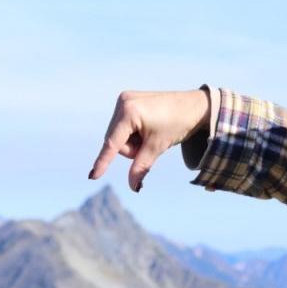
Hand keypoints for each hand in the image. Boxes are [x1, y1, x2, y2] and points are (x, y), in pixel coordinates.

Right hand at [89, 89, 210, 191]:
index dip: (103, 162)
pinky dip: (134, 133)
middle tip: (151, 143)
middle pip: (116, 141)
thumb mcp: (158, 147)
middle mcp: (123, 102)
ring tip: (151, 133)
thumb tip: (133, 187)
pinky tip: (147, 128)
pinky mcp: (128, 100)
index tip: (92, 176)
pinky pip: (123, 126)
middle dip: (132, 149)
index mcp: (129, 112)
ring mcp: (124, 99)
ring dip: (133, 142)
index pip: (113, 143)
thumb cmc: (178, 124)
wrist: (193, 107)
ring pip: (119, 136)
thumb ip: (141, 167)